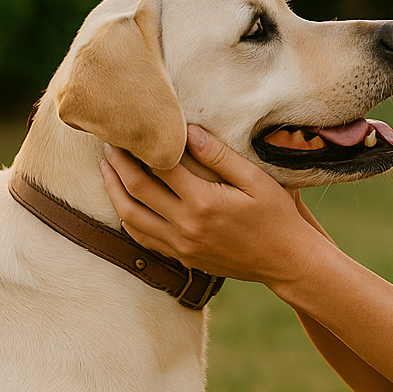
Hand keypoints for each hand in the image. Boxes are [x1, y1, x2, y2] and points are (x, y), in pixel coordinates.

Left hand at [100, 125, 332, 286]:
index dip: (139, 146)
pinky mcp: (182, 258)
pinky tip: (125, 202)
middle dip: (118, 164)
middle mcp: (186, 226)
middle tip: (107, 144)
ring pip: (131, 218)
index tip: (127, 130)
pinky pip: (143, 239)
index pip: (160, 167)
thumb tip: (188, 130)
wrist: (286, 261)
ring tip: (106, 170)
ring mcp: (181, 246)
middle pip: (137, 190)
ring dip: (114, 192)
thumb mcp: (256, 179)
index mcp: (203, 202)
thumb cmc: (277, 216)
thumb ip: (220, 155)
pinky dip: (128, 218)